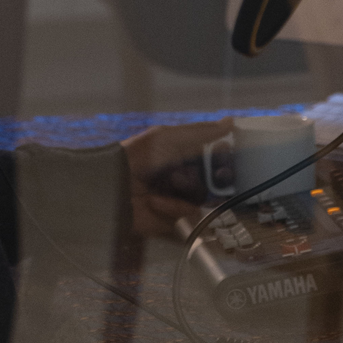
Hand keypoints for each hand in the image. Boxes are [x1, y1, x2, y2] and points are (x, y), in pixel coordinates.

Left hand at [121, 118, 232, 240]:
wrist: (111, 187)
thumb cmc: (139, 157)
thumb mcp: (167, 138)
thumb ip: (200, 132)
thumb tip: (231, 121)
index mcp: (184, 156)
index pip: (216, 158)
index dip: (224, 157)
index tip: (226, 152)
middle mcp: (186, 178)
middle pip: (217, 183)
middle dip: (212, 179)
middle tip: (196, 176)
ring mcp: (181, 201)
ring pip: (205, 201)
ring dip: (184, 193)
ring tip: (164, 188)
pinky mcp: (175, 221)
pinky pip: (190, 218)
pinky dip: (173, 209)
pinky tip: (155, 202)